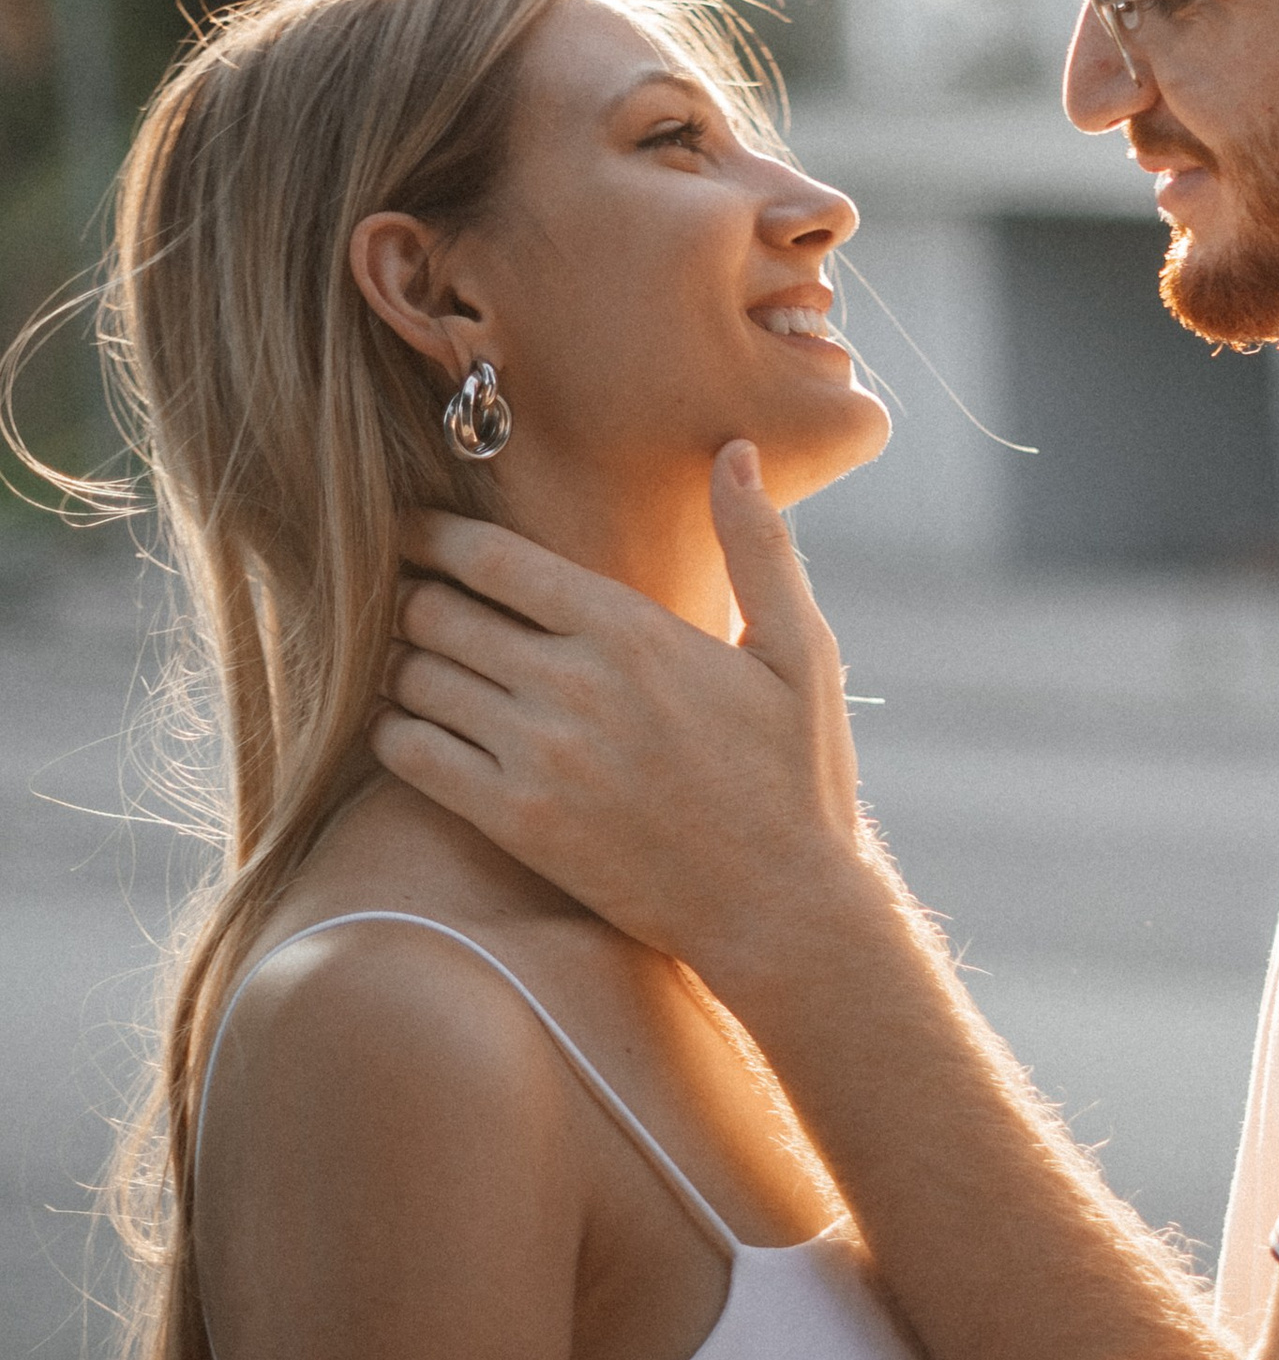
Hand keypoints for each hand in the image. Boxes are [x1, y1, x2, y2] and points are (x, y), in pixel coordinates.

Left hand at [374, 446, 871, 978]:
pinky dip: (396, 732)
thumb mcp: (801, 650)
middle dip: (415, 598)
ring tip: (414, 663)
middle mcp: (573, 684)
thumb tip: (737, 452)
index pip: (492, 560)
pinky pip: (411, 757)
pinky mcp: (517, 823)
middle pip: (438, 612)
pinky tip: (416, 728)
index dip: (434, 536)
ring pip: (417, 680)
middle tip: (410, 599)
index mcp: (632, 629)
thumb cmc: (797, 776)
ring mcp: (539, 757)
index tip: (411, 531)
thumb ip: (759, 545)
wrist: (783, 907)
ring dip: (405, 666)